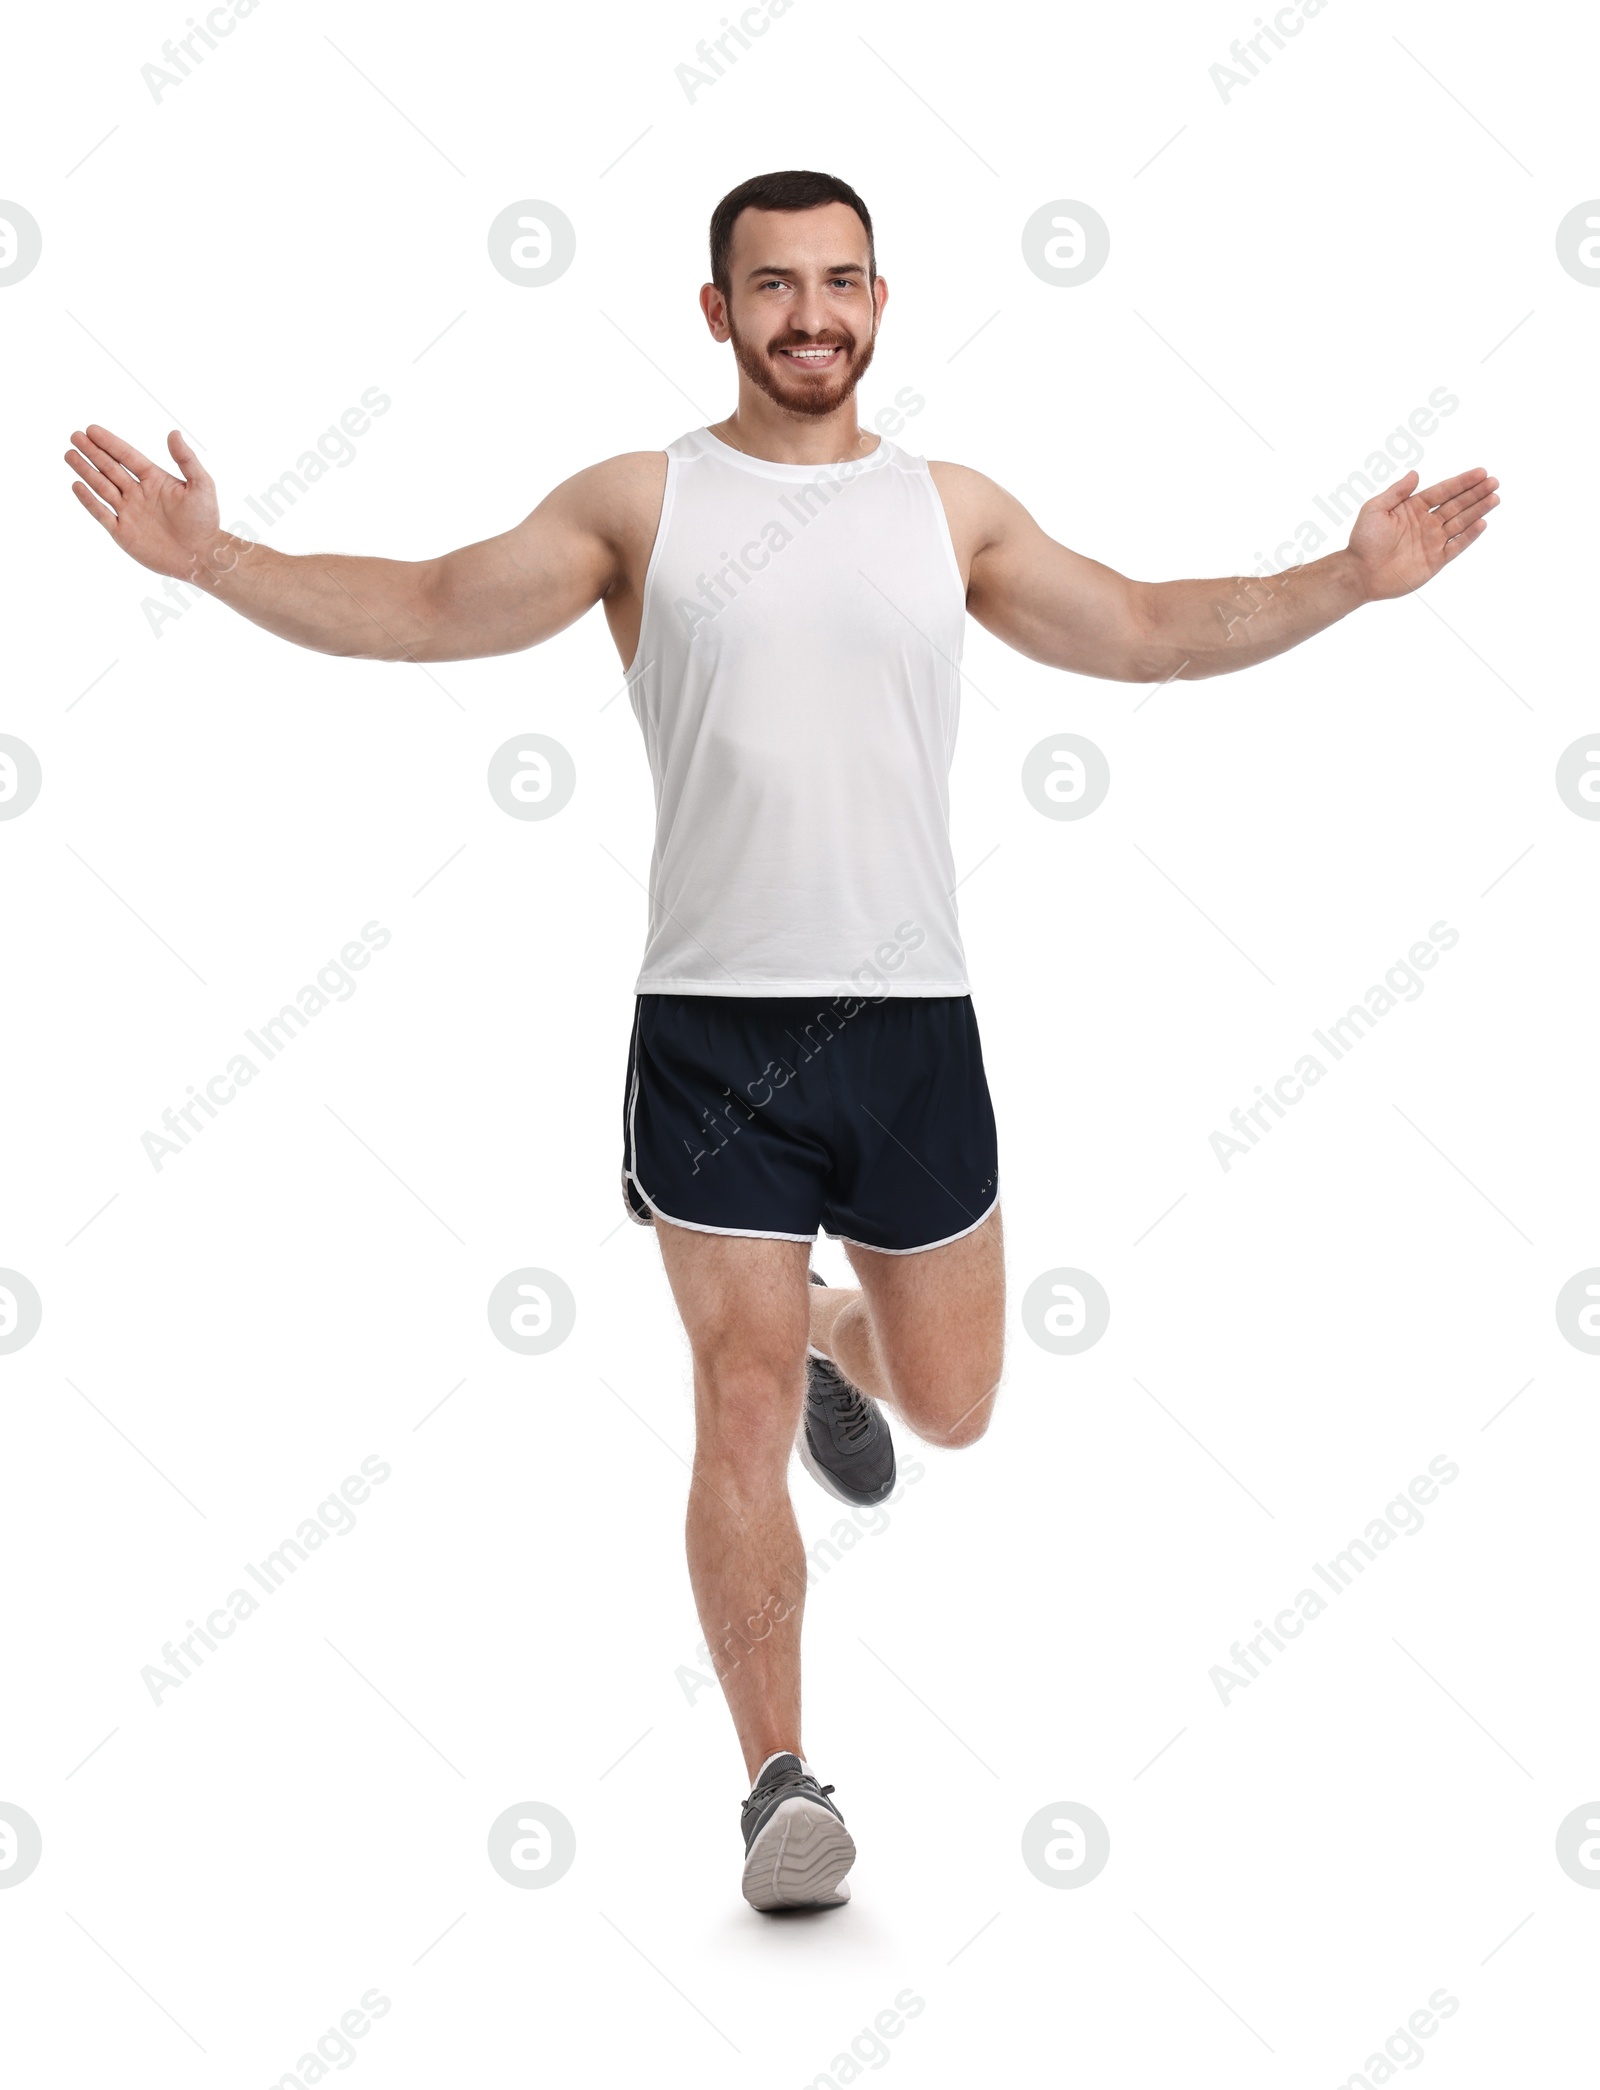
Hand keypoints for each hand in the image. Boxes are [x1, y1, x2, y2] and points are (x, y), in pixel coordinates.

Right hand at [65, 425, 223, 580]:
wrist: (202, 557)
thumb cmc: (205, 521)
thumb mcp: (201, 485)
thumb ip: (186, 460)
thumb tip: (173, 433)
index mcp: (155, 479)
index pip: (127, 456)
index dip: (109, 443)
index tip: (92, 429)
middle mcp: (139, 493)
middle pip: (110, 468)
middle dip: (92, 452)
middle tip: (75, 436)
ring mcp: (130, 512)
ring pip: (102, 487)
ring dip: (85, 471)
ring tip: (69, 454)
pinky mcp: (123, 533)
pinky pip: (101, 513)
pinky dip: (88, 500)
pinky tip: (77, 485)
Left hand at [1346, 466, 1499, 601]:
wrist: (1360, 573)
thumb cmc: (1363, 541)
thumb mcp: (1375, 509)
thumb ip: (1396, 492)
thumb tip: (1415, 474)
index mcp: (1413, 508)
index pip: (1443, 491)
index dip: (1462, 482)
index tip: (1480, 473)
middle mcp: (1426, 523)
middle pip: (1456, 504)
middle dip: (1476, 493)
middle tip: (1494, 482)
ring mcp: (1432, 542)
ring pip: (1460, 523)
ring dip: (1478, 510)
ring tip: (1494, 498)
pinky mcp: (1435, 561)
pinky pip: (1456, 547)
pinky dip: (1469, 536)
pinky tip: (1482, 523)